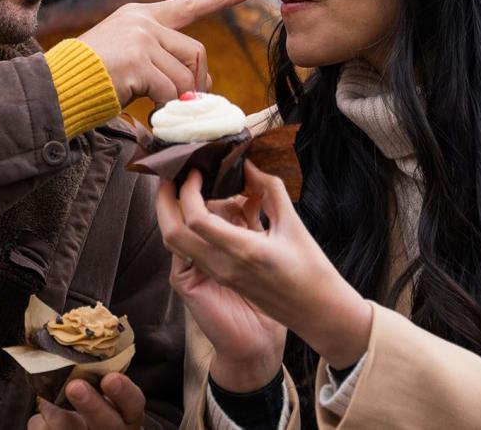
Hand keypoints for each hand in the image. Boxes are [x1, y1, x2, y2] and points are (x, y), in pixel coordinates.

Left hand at [27, 374, 144, 428]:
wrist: (87, 428)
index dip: (124, 392)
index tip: (110, 378)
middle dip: (92, 406)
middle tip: (74, 387)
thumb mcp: (104, 391)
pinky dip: (41, 423)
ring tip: (48, 400)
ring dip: (56, 413)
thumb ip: (97, 377)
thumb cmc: (96, 404)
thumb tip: (73, 350)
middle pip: (108, 424)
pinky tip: (43, 418)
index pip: (134, 404)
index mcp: (128, 415)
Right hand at [77, 0, 254, 105]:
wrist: (57, 87)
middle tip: (185, 101)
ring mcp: (140, 38)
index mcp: (141, 16)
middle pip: (195, 51)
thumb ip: (164, 64)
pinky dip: (165, 109)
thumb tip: (202, 86)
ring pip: (184, 75)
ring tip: (159, 109)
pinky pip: (169, 91)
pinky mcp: (137, 60)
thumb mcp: (132, 61)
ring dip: (178, 99)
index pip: (188, 5)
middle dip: (196, 80)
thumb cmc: (92, 79)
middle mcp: (142, 21)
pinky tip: (150, 113)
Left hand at [158, 163, 372, 368]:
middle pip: (172, 234)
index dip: (188, 190)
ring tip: (188, 188)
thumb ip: (270, 192)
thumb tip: (249, 165)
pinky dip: (196, 228)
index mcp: (243, 252)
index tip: (195, 170)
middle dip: (164, 202)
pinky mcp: (223, 278)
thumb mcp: (294, 227)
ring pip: (179, 244)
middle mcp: (224, 266)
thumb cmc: (311, 272)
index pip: (196, 219)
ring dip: (176, 215)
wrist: (316, 316)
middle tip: (169, 176)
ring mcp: (220, 275)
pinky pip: (197, 250)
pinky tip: (216, 208)